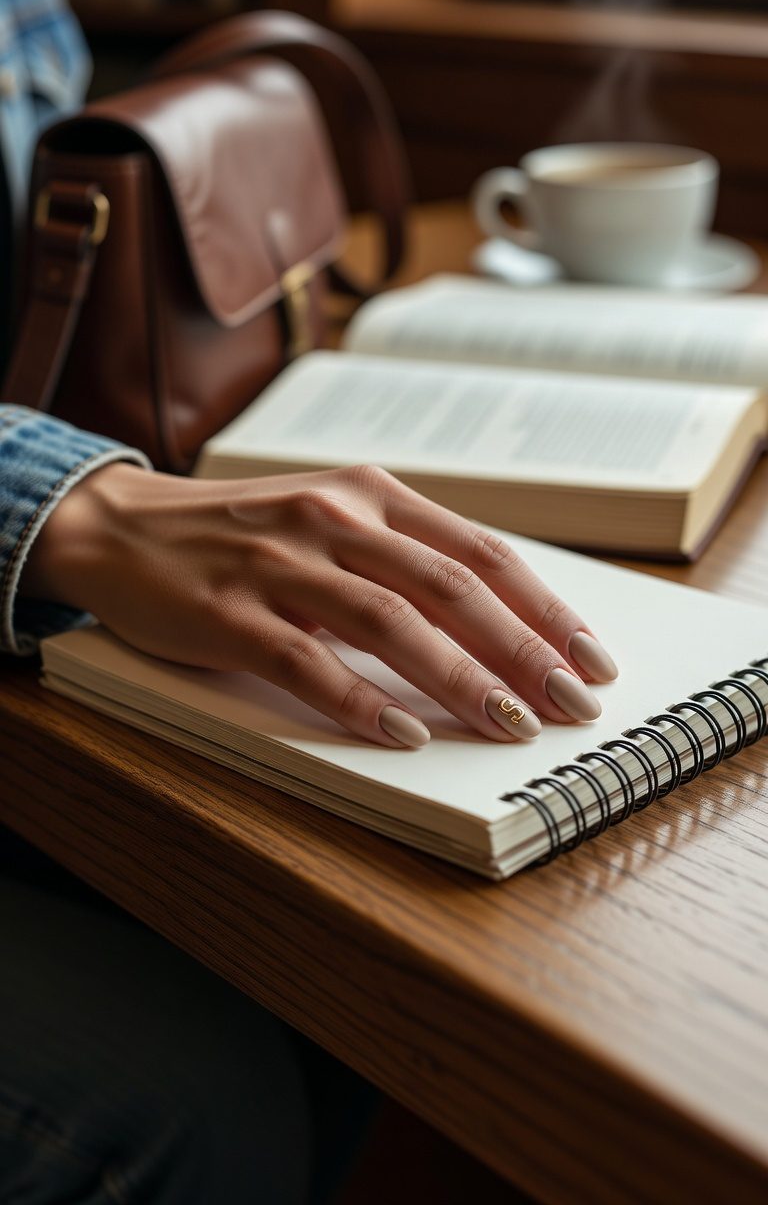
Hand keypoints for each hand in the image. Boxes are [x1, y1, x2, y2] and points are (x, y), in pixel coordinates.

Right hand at [22, 463, 616, 747]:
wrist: (125, 526)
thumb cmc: (243, 531)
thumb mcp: (332, 517)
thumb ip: (403, 555)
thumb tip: (498, 622)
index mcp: (371, 495)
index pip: (480, 552)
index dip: (543, 608)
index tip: (590, 657)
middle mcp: (335, 520)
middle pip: (450, 588)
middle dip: (522, 651)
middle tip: (571, 705)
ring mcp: (281, 565)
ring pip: (391, 623)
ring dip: (459, 679)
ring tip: (508, 725)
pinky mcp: (231, 614)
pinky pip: (308, 661)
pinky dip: (360, 702)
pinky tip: (404, 734)